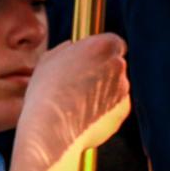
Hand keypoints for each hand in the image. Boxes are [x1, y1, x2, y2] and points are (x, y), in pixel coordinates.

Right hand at [7, 34, 129, 170]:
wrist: (52, 128)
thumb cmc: (46, 91)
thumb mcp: (48, 60)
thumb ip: (67, 49)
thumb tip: (72, 47)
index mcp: (102, 46)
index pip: (114, 42)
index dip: (101, 51)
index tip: (90, 59)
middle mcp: (118, 65)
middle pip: (115, 64)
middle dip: (102, 71)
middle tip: (78, 82)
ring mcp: (123, 89)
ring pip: (115, 86)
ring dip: (102, 90)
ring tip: (77, 101)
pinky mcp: (123, 111)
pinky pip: (115, 105)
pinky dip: (105, 109)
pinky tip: (84, 114)